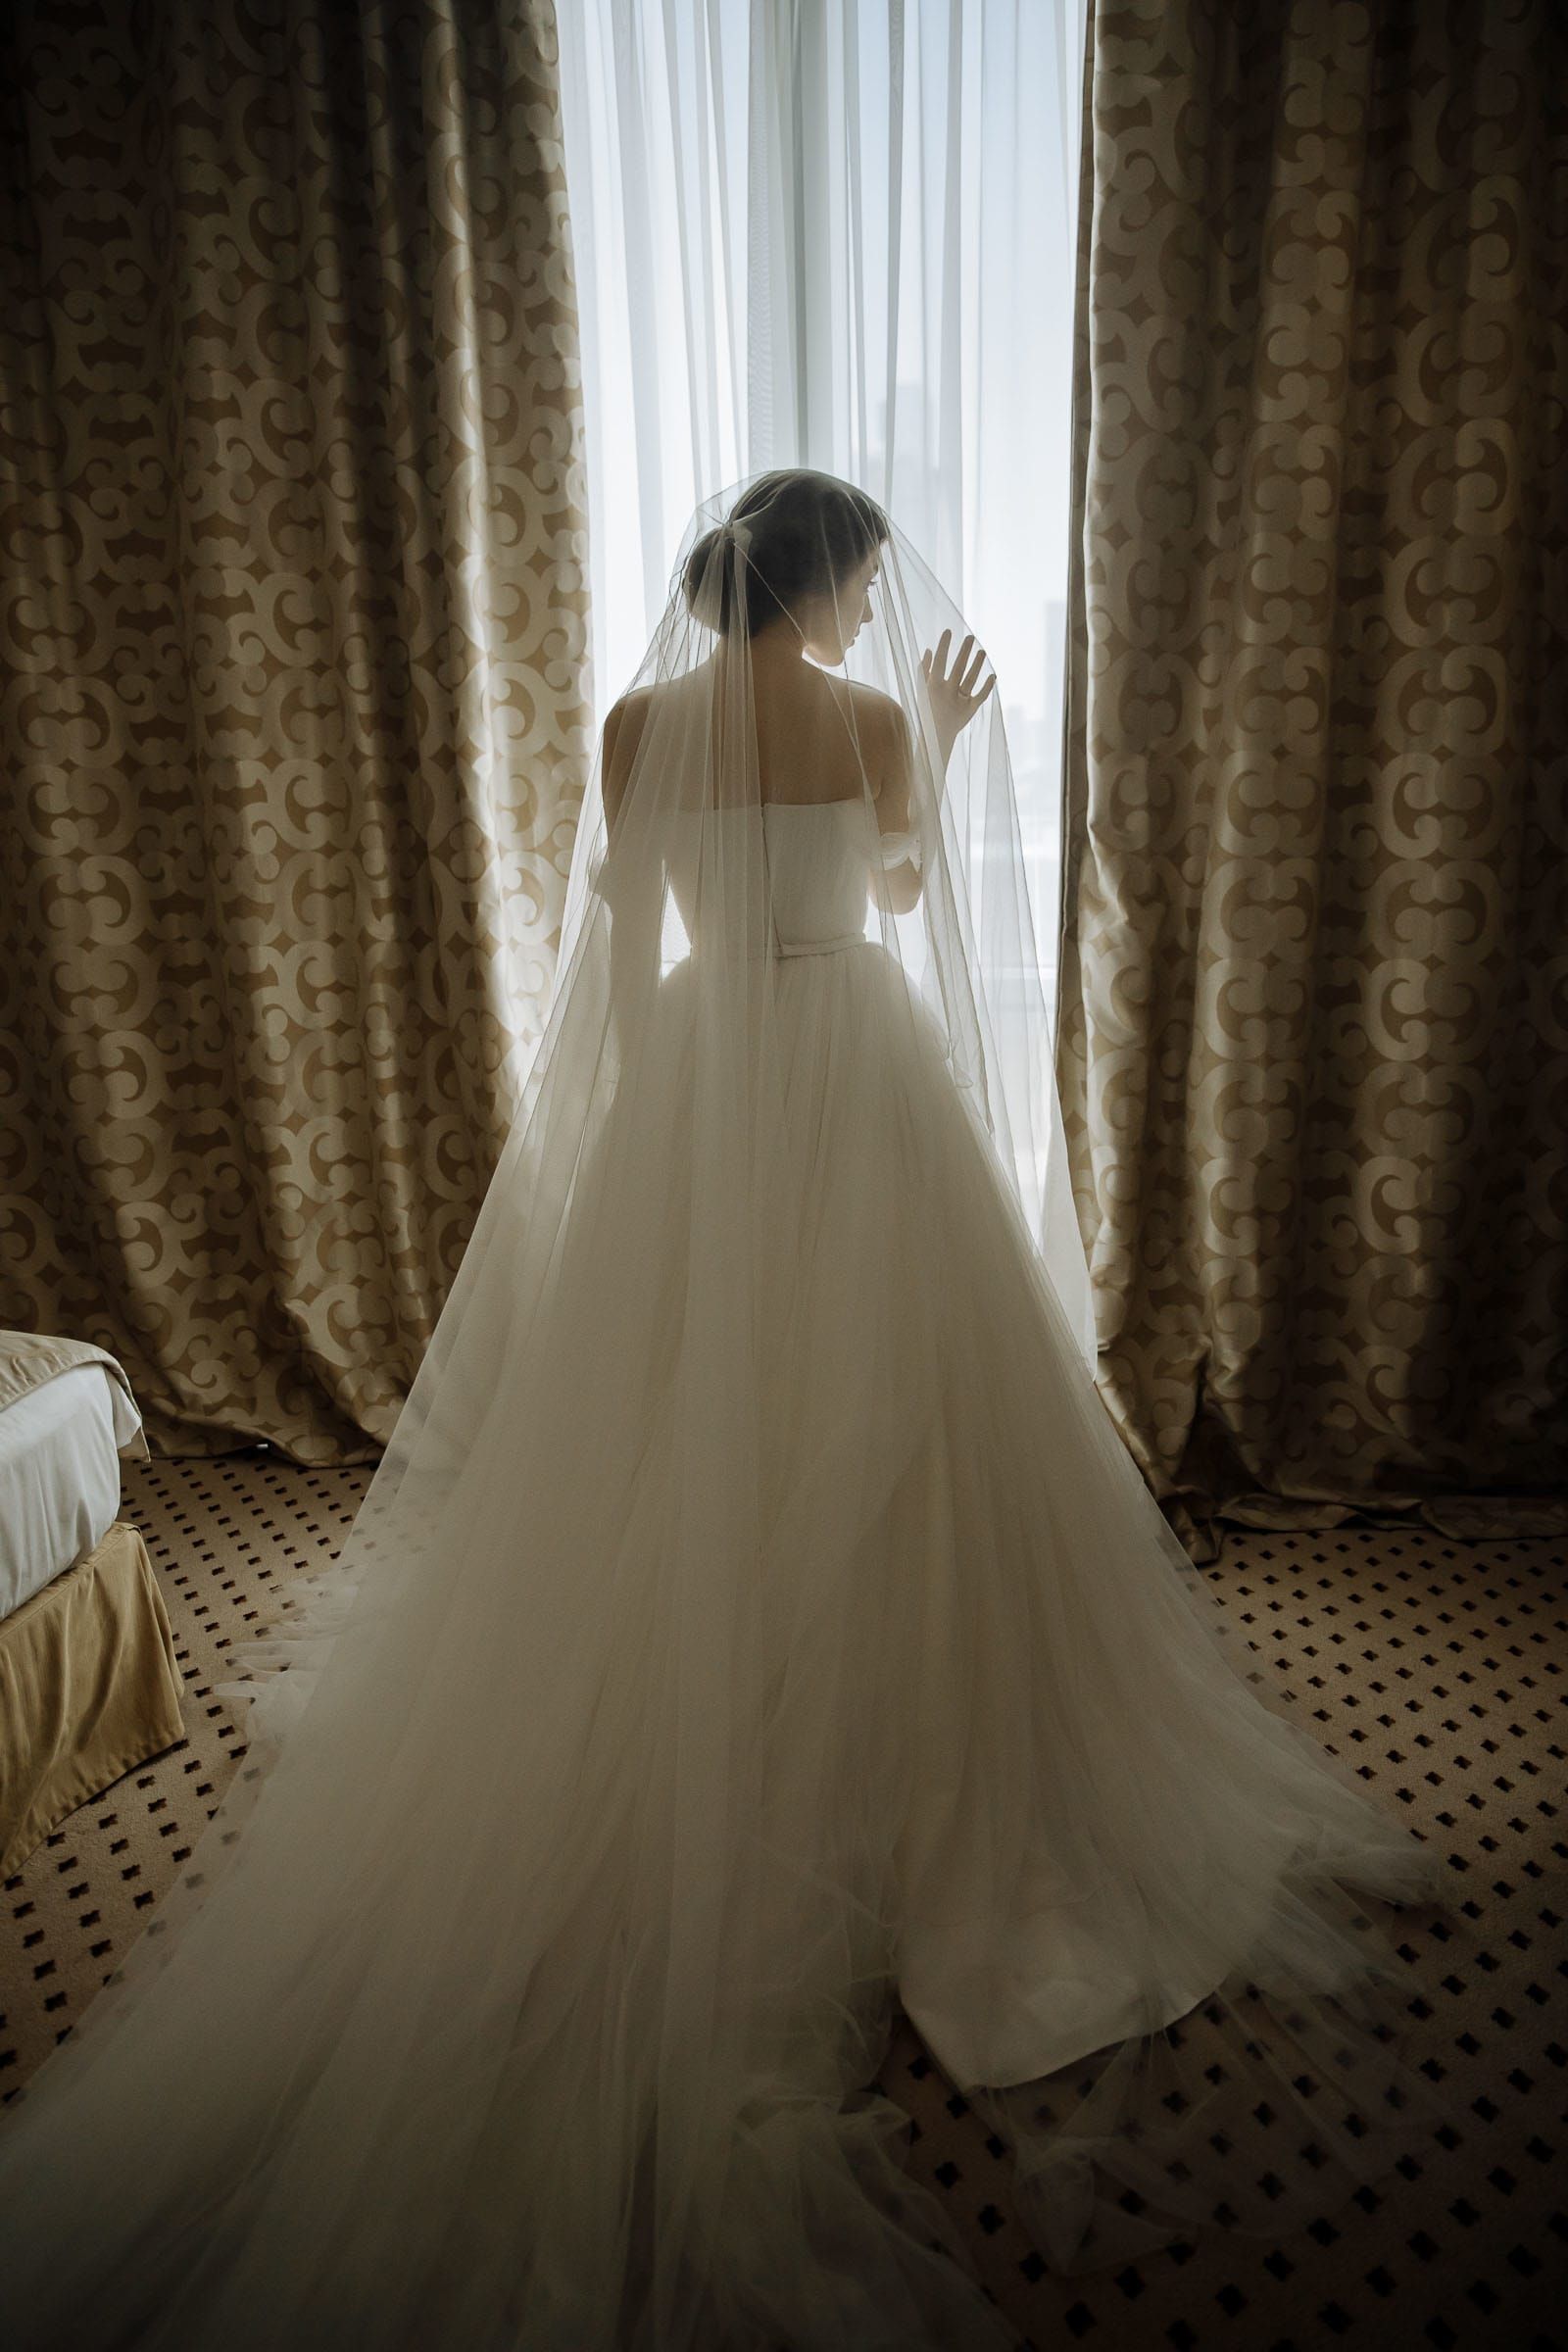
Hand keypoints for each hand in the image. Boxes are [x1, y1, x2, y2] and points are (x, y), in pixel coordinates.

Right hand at [920, 630, 995, 761]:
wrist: (935, 737)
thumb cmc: (926, 710)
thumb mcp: (921, 691)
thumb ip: (924, 671)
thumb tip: (929, 650)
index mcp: (932, 687)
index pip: (939, 662)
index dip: (944, 646)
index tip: (948, 631)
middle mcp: (947, 693)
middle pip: (958, 667)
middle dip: (965, 651)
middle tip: (971, 637)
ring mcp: (959, 701)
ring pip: (970, 679)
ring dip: (977, 664)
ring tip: (982, 651)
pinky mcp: (970, 710)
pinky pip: (981, 696)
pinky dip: (987, 687)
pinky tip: (992, 675)